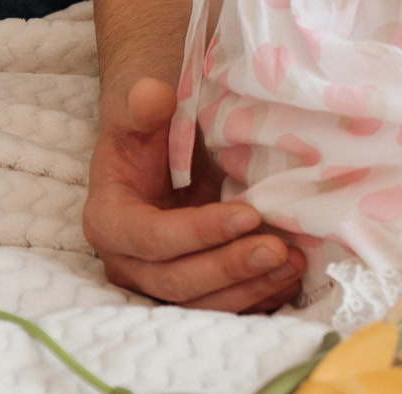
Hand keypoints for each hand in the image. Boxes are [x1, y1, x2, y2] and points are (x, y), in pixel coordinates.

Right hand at [82, 75, 304, 311]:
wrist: (164, 143)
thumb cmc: (152, 124)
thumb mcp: (143, 107)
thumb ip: (143, 104)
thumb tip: (152, 95)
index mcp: (110, 219)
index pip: (151, 238)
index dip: (198, 232)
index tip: (248, 214)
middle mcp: (129, 260)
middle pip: (175, 280)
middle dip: (228, 267)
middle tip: (278, 248)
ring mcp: (158, 279)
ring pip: (200, 302)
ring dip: (247, 289)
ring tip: (291, 264)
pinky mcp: (190, 288)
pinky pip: (221, 305)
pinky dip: (256, 298)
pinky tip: (288, 280)